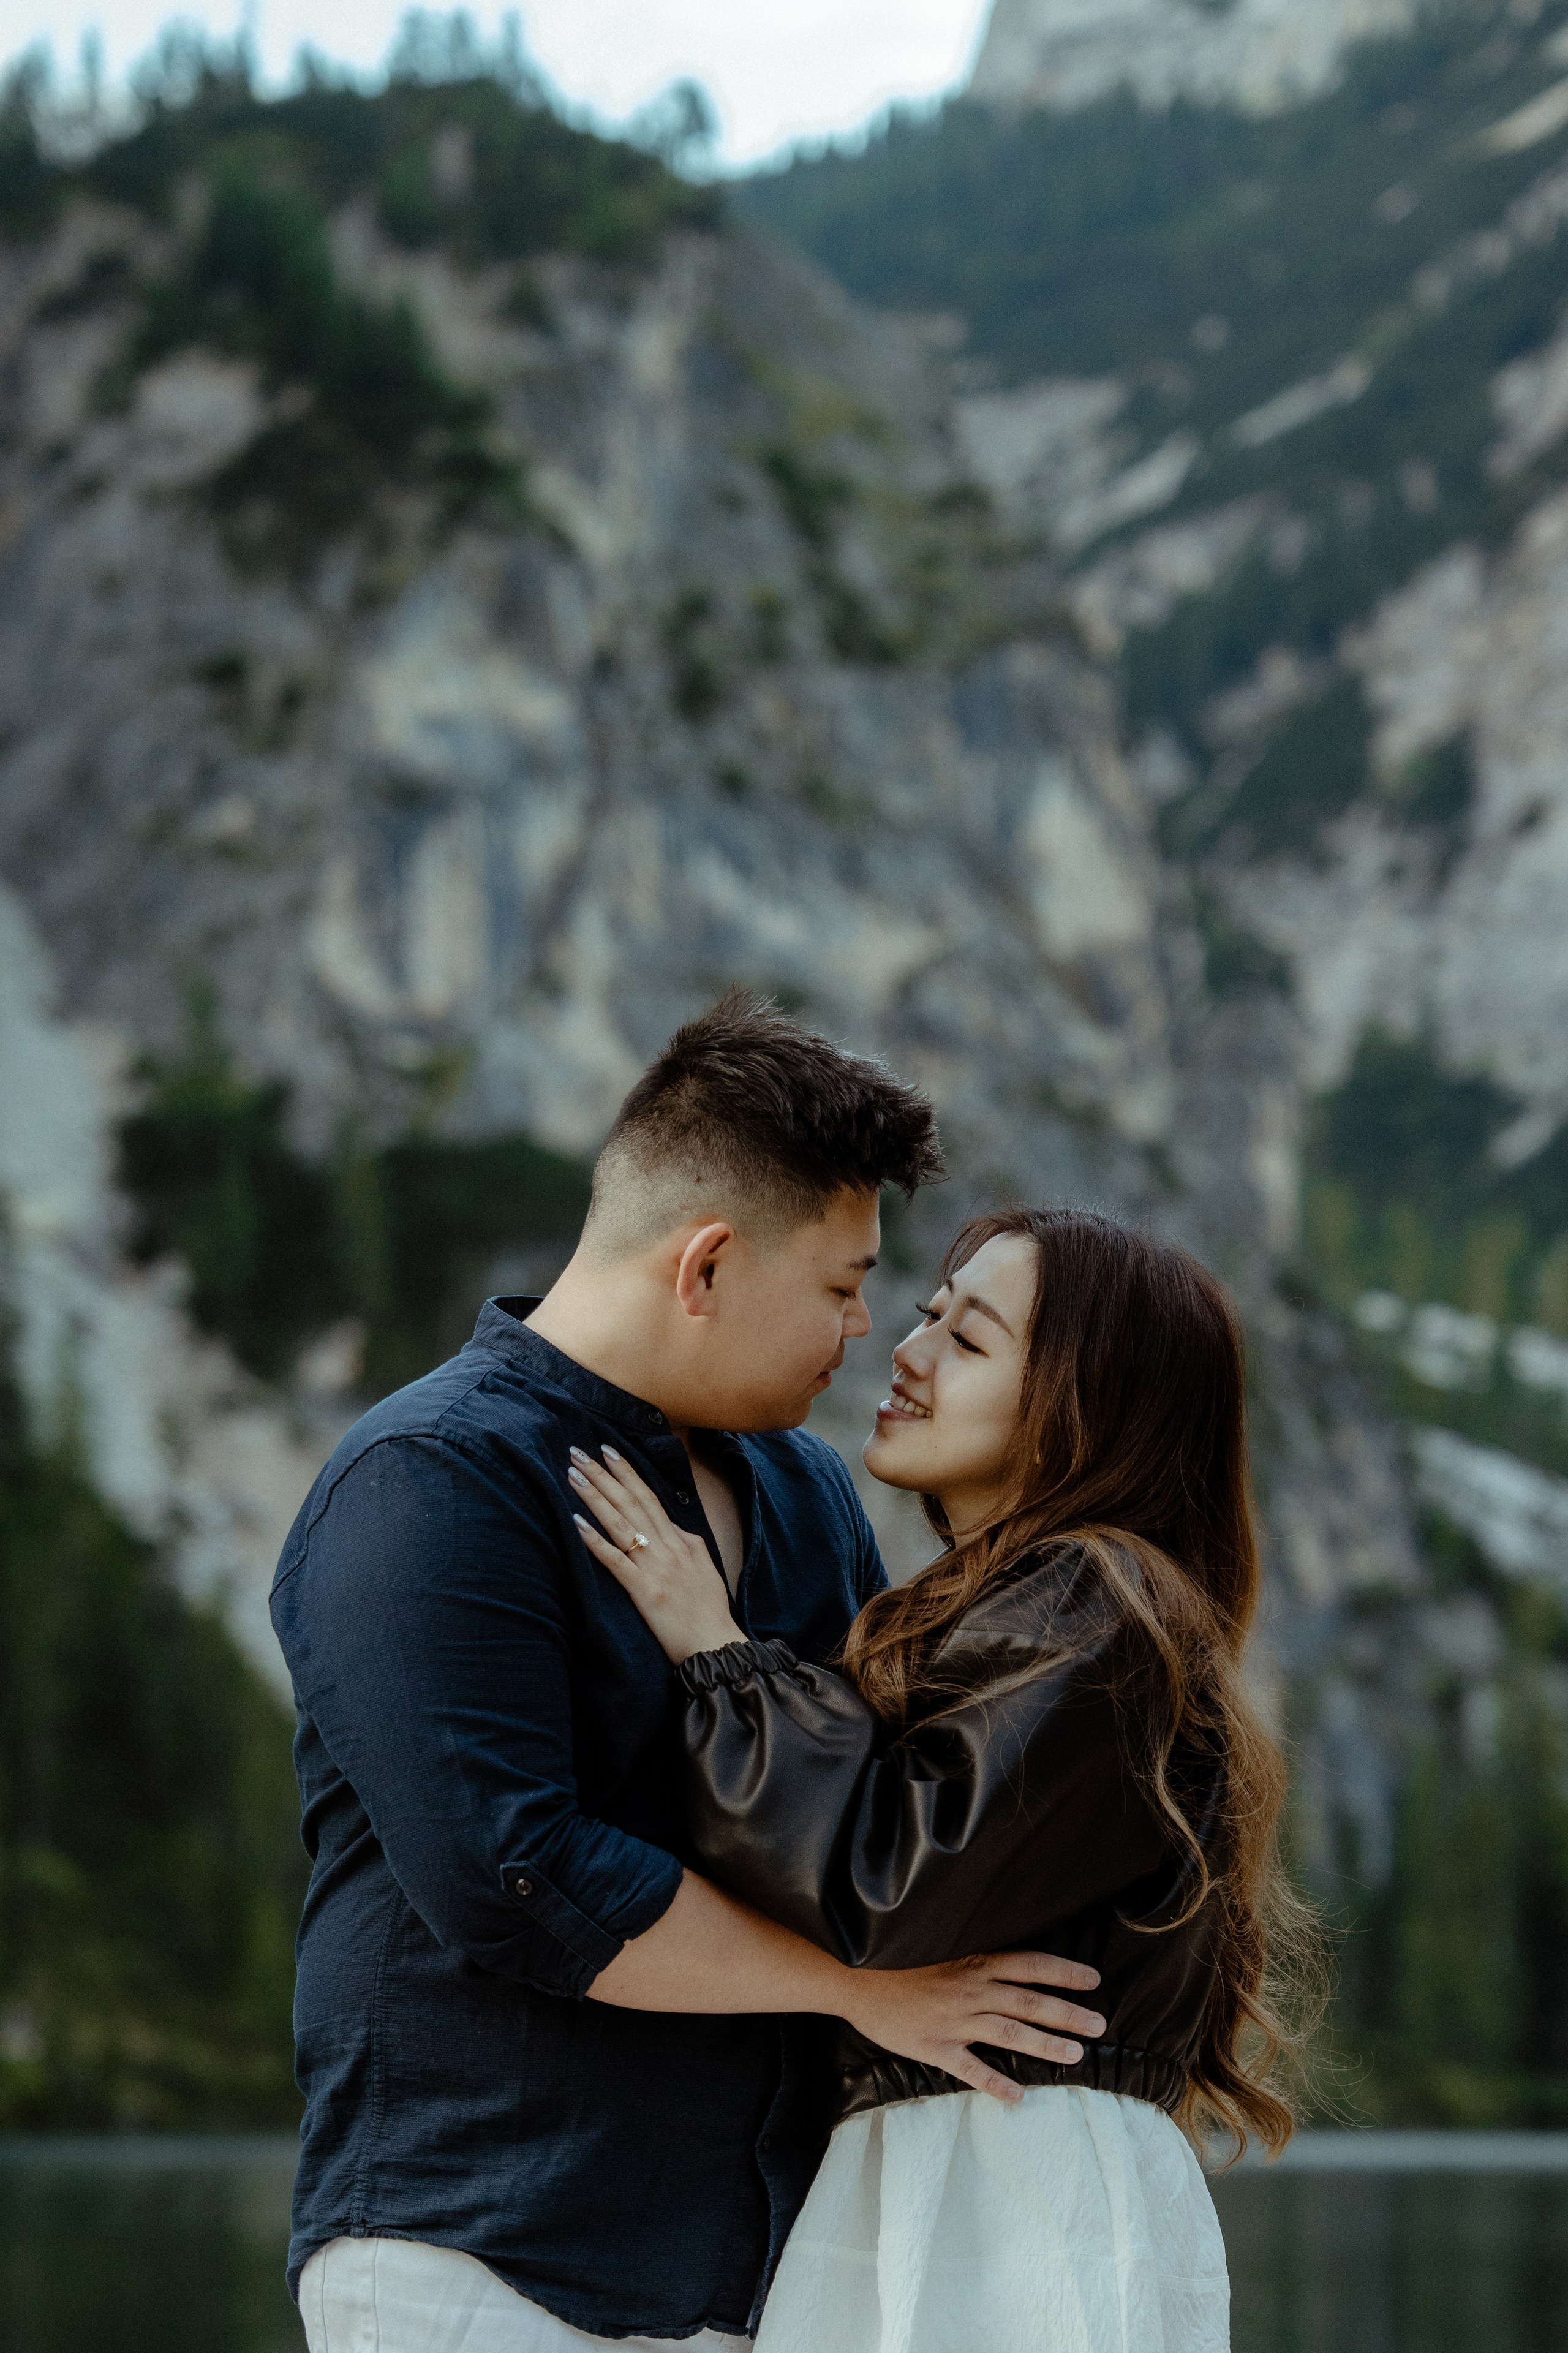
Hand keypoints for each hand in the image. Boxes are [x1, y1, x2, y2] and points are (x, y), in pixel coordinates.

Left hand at [569, 1446, 743, 1662]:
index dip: (627, 1473)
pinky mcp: (644, 1591)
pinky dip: (595, 1540)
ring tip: (573, 1473)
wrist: (717, 1645)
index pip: (650, 1497)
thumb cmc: (709, 1612)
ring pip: (621, 1522)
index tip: (608, 1451)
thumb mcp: (704, 1567)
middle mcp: (669, 1547)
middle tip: (578, 1450)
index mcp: (683, 1540)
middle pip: (632, 1501)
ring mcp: (656, 1568)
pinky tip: (576, 1522)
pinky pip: (615, 1561)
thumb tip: (670, 1526)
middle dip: (604, 1473)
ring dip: (595, 1495)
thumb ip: (686, 1544)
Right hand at [841, 1950, 1106, 2103]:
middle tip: (1099, 2024)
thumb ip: (976, 1957)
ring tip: (1075, 2055)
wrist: (856, 1978)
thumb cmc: (900, 1960)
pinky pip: (972, 2069)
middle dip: (1067, 2013)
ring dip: (1045, 2045)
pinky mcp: (936, 2047)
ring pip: (1010, 2034)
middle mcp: (971, 1990)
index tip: (1092, 1979)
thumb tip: (1012, 1962)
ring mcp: (955, 2020)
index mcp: (974, 1962)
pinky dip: (997, 2083)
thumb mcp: (941, 1946)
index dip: (1063, 1972)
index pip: (1030, 1964)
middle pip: (1029, 2001)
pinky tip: (1018, 2096)